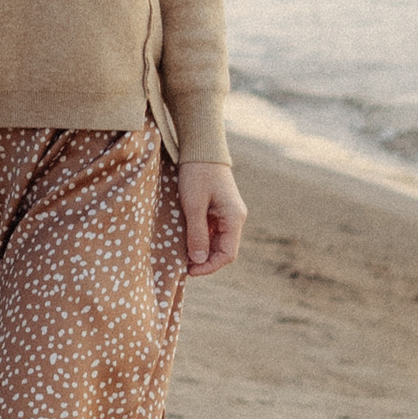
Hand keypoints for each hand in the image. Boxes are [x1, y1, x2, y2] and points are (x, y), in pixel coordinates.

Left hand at [176, 157, 244, 275]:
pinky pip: (212, 230)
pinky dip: (201, 238)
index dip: (210, 267)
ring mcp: (227, 213)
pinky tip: (186, 240)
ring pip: (217, 241)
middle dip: (205, 260)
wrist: (201, 147)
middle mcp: (235, 218)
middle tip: (183, 265)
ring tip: (183, 254)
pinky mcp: (219, 208)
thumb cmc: (197, 174)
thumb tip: (199, 260)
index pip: (228, 254)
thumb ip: (197, 233)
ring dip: (202, 250)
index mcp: (234, 218)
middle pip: (223, 250)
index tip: (190, 271)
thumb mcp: (193, 205)